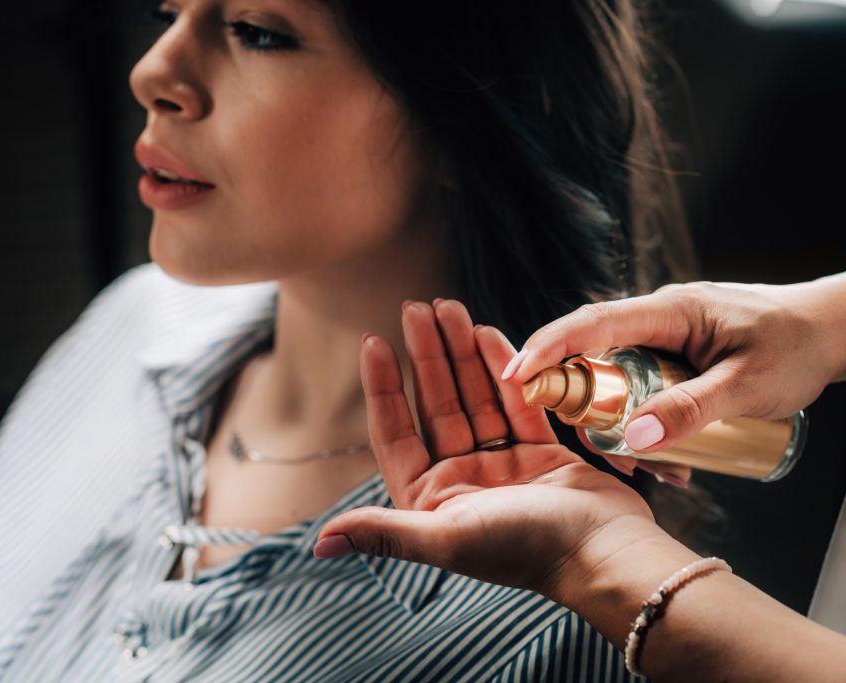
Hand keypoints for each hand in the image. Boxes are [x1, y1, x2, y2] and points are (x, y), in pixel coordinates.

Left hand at [313, 299, 661, 599]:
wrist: (605, 555)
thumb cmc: (525, 549)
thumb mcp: (446, 539)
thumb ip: (384, 533)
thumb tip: (320, 545)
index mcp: (432, 499)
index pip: (395, 432)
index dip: (383, 387)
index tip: (374, 340)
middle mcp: (463, 480)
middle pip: (435, 406)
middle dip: (425, 354)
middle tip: (416, 306)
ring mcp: (503, 465)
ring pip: (475, 397)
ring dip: (461, 352)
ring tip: (449, 305)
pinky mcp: (542, 453)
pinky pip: (516, 402)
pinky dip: (503, 369)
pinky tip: (487, 332)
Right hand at [502, 276, 845, 478]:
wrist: (831, 331)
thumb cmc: (797, 345)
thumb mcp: (748, 385)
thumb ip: (693, 410)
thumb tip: (636, 438)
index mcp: (667, 311)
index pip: (591, 324)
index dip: (547, 349)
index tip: (515, 377)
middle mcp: (655, 320)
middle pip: (593, 359)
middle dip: (586, 408)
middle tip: (602, 452)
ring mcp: (663, 339)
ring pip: (615, 381)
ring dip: (619, 424)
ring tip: (649, 467)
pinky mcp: (672, 359)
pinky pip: (639, 389)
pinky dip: (642, 422)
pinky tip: (669, 458)